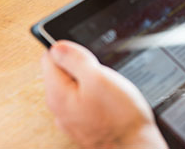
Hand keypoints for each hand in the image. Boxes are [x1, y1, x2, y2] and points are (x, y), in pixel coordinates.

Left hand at [41, 40, 167, 148]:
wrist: (135, 147)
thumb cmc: (120, 117)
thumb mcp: (98, 78)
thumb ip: (75, 59)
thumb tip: (57, 46)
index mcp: (57, 94)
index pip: (49, 57)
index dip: (71, 50)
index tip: (88, 56)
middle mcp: (59, 108)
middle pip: (63, 72)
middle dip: (84, 67)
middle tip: (102, 74)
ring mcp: (72, 117)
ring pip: (77, 86)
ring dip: (93, 81)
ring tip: (109, 88)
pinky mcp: (85, 123)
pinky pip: (87, 100)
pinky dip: (98, 95)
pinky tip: (112, 100)